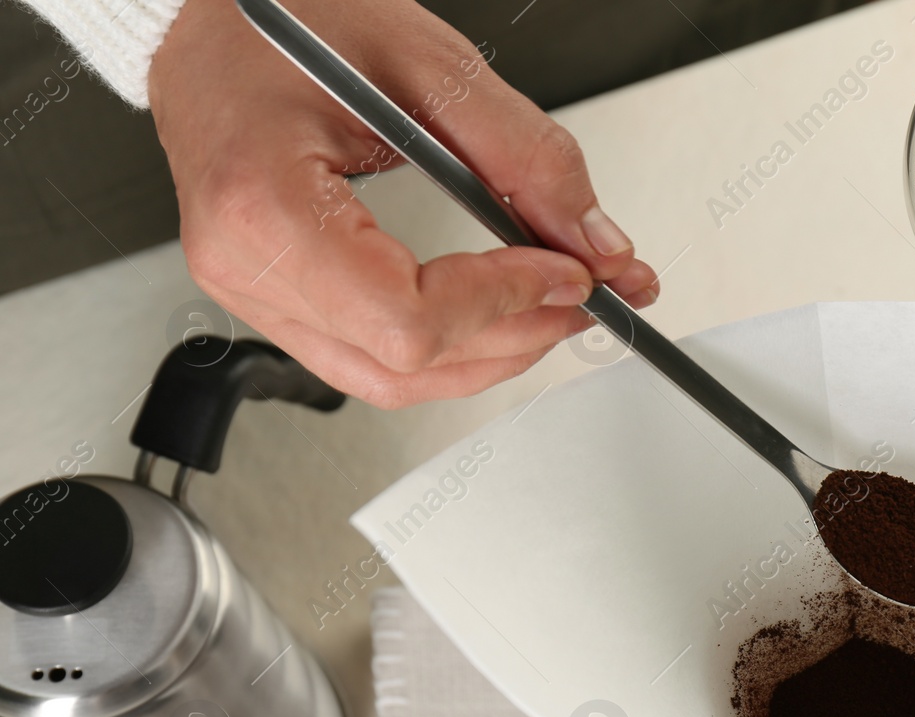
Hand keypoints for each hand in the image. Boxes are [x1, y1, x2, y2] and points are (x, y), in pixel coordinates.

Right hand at [149, 0, 657, 408]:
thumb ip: (526, 159)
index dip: (505, 303)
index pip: (406, 318)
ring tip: (552, 304)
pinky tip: (494, 312)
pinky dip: (443, 346)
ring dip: (487, 352)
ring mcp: (250, 288)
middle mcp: (244, 263)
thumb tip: (596, 244)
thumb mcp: (430, 65)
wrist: (214, 15)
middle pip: (405, 362)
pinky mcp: (270, 295)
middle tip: (586, 291)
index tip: (569, 272)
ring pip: (389, 379)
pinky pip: (366, 357)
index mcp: (265, 203)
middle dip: (516, 333)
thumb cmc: (289, 17)